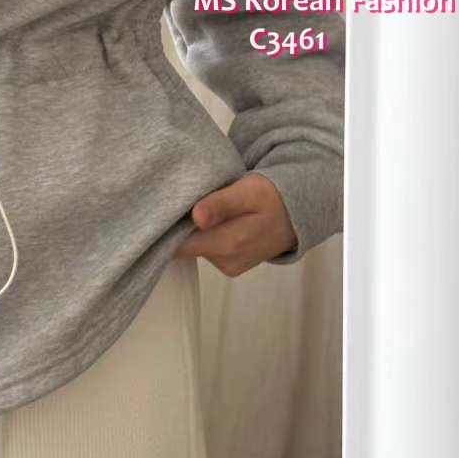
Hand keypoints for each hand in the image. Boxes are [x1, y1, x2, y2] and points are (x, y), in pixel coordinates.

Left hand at [174, 173, 295, 276]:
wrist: (299, 213)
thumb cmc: (272, 196)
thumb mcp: (249, 191)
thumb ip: (221, 204)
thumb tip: (196, 217)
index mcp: (228, 244)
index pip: (179, 245)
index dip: (165, 228)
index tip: (159, 209)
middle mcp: (226, 262)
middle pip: (184, 248)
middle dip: (177, 227)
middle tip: (177, 201)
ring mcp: (228, 266)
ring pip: (195, 248)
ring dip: (192, 230)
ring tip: (197, 207)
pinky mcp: (230, 265)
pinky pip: (206, 250)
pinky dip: (204, 235)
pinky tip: (210, 220)